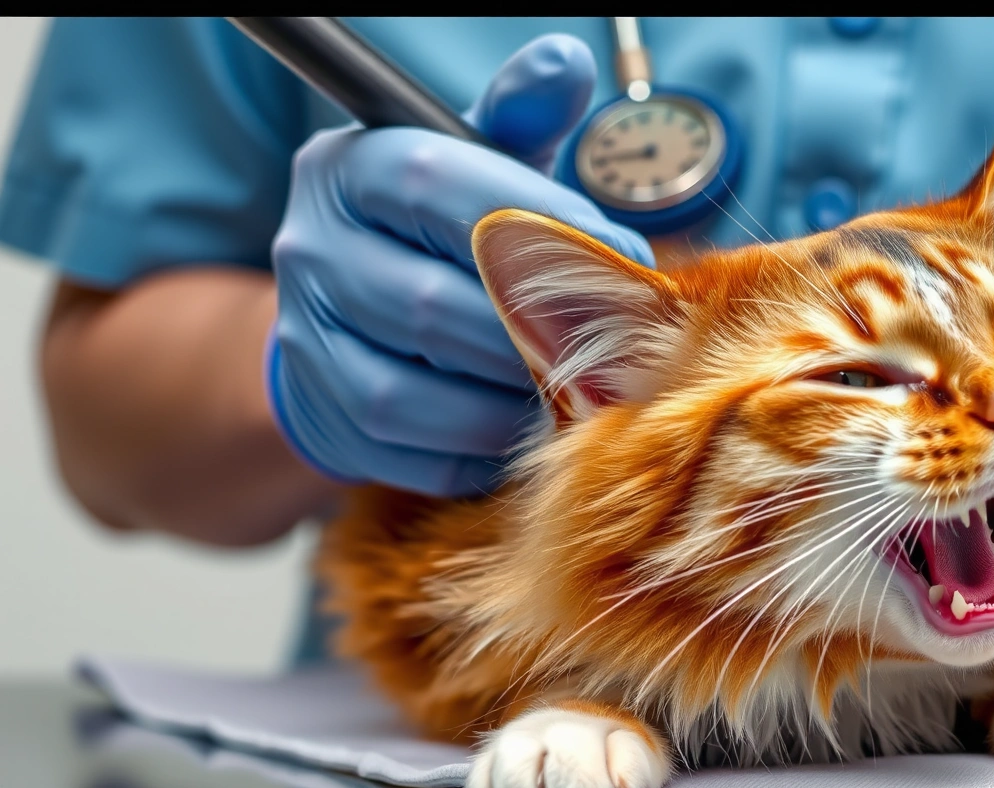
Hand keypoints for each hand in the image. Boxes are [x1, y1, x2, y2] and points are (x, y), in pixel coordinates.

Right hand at [268, 34, 653, 495]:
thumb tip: (563, 62)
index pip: (435, 183)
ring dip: (512, 400)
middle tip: (614, 343)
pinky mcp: (322, 421)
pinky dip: (481, 448)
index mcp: (348, 169)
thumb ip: (521, 118)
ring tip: (575, 388)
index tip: (621, 253)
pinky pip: (412, 452)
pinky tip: (526, 428)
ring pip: (415, 392)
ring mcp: (306, 341)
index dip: (541, 222)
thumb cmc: (445, 232)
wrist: (361, 322)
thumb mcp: (480, 162)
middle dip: (539, 333)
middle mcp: (308, 250)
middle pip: (432, 304)